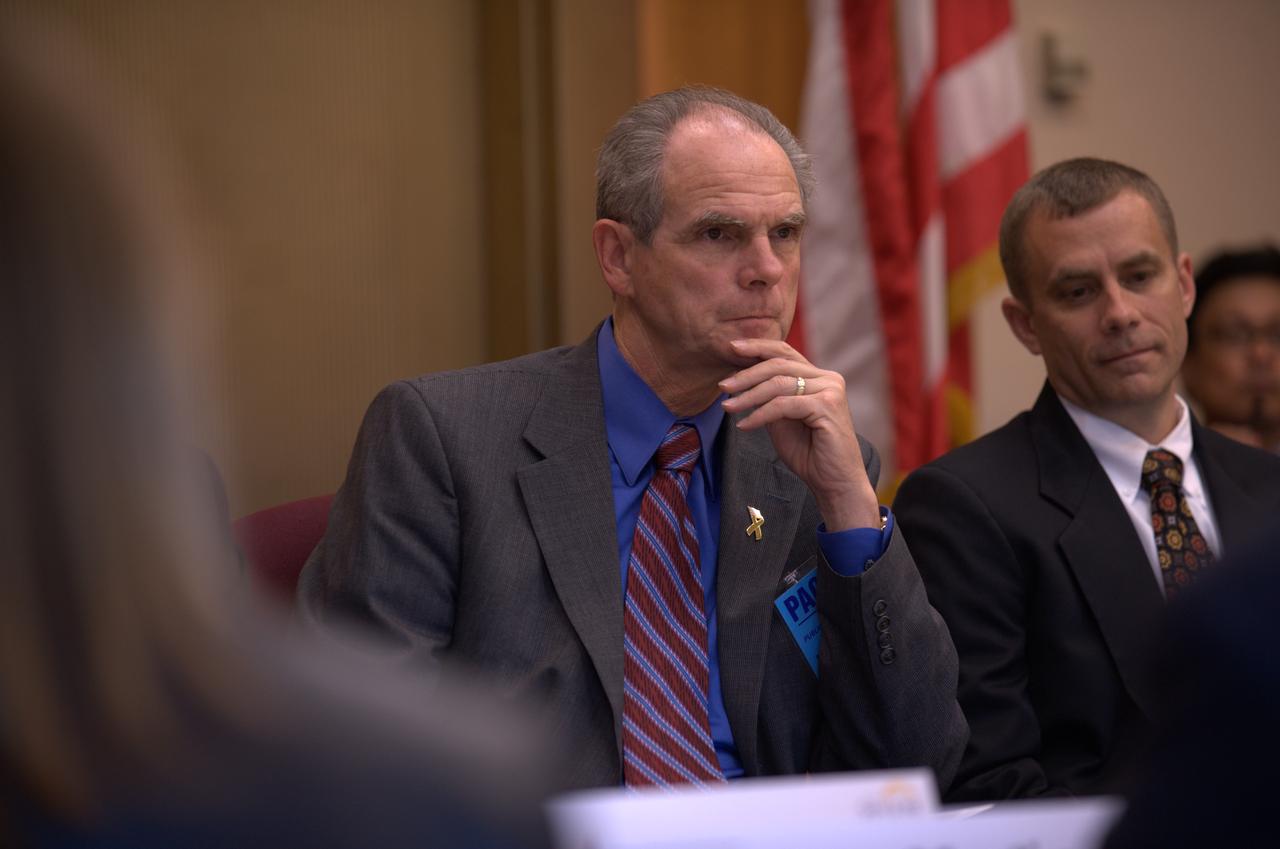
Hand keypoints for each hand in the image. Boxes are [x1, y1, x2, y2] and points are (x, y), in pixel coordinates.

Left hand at [719, 338, 879, 530]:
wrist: (834, 483)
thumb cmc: (809, 454)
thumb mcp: (782, 419)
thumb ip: (769, 398)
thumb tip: (740, 379)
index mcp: (819, 377)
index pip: (785, 352)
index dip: (758, 347)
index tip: (731, 348)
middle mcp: (828, 378)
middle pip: (779, 364)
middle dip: (746, 374)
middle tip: (723, 385)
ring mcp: (830, 390)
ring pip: (778, 383)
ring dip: (748, 395)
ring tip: (728, 406)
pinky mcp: (827, 405)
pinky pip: (783, 405)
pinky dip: (760, 414)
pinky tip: (744, 425)